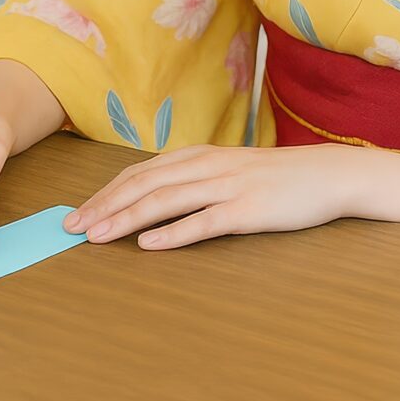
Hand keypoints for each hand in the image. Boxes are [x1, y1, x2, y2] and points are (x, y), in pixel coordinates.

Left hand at [63, 143, 365, 249]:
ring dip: (126, 218)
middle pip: (143, 185)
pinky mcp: (246, 210)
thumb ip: (193, 179)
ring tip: (97, 235)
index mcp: (198, 156)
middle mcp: (206, 166)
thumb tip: (153, 198)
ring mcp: (226, 187)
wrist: (327, 175)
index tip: (78, 212)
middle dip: (104, 205)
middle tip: (72, 227)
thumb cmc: (276, 177)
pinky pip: (202, 222)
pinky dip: (172, 233)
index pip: (140, 173)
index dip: (105, 192)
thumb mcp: (228, 169)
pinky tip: (149, 244)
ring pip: (165, 201)